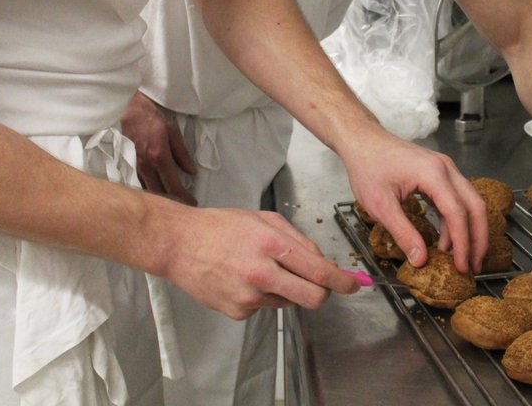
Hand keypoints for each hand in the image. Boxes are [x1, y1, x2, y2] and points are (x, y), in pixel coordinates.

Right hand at [120, 90, 197, 204]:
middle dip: (174, 202)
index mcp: (159, 157)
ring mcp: (135, 168)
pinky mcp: (129, 167)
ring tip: (174, 202)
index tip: (193, 203)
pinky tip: (158, 194)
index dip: (184, 197)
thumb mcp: (173, 133)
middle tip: (185, 206)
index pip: (173, 185)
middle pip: (160, 194)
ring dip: (161, 199)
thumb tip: (192, 172)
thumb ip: (182, 154)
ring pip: (148, 192)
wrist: (131, 112)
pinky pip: (140, 185)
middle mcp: (146, 166)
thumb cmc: (153, 120)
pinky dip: (150, 191)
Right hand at [158, 205, 360, 318]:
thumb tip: (322, 261)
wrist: (178, 244)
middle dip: (323, 294)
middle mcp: (262, 273)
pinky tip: (243, 279)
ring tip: (260, 268)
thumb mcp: (265, 219)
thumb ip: (298, 239)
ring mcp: (248, 296)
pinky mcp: (237, 312)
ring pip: (288, 301)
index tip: (353, 285)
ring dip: (285, 289)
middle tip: (322, 286)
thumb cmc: (220, 226)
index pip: (319, 271)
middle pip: (312, 298)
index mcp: (271, 245)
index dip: (342, 281)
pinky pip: (264, 307)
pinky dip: (262, 295)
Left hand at [337, 129, 487, 272]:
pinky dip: (456, 221)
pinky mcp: (440, 173)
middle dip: (478, 239)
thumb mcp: (380, 205)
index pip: (457, 213)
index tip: (462, 266)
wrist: (362, 141)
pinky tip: (446, 241)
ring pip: (469, 202)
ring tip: (461, 258)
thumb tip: (420, 260)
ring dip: (469, 231)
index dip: (463, 243)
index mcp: (433, 174)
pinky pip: (456, 198)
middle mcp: (446, 169)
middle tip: (473, 266)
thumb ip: (403, 233)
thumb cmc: (368, 166)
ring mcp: (445, 169)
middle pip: (475, 206)